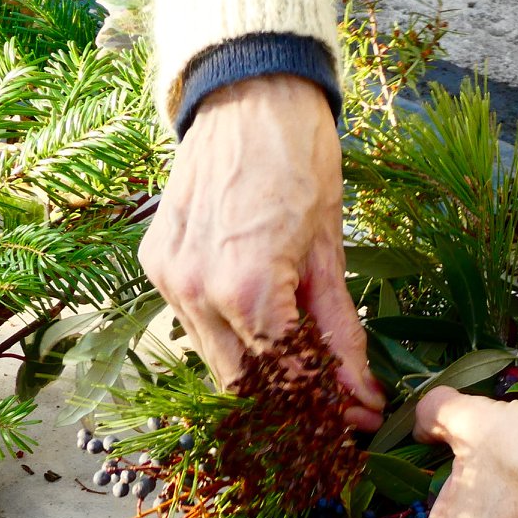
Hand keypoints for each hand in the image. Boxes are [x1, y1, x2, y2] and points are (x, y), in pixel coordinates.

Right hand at [140, 75, 383, 426]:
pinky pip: (193, 323)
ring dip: (257, 374)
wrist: (249, 93)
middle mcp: (194, 291)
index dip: (324, 409)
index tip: (356, 423)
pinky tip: (264, 327)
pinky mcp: (155, 262)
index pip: (284, 380)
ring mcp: (167, 277)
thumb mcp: (332, 253)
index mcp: (245, 289)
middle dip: (289, 405)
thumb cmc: (301, 161)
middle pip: (243, 384)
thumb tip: (362, 400)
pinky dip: (229, 336)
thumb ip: (342, 334)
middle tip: (333, 409)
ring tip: (304, 371)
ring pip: (214, 359)